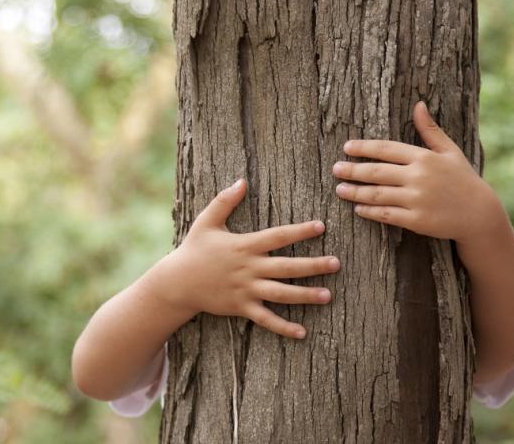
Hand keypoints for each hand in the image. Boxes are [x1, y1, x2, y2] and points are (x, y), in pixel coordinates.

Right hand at [158, 179, 339, 338]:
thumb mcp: (207, 222)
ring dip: (306, 295)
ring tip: (328, 295)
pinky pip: (266, 319)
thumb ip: (224, 201)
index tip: (321, 227)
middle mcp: (249, 268)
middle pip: (287, 266)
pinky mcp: (241, 307)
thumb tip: (241, 181)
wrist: (177, 282)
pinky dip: (283, 327)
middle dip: (313, 265)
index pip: (278, 236)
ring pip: (281, 293)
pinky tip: (302, 332)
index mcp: (245, 245)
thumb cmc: (193, 250)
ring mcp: (246, 290)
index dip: (300, 231)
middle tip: (336, 263)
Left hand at [332, 101, 504, 242]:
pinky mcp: (416, 220)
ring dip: (355, 192)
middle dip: (352, 170)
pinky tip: (358, 209)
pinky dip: (369, 211)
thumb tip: (418, 104)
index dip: (364, 148)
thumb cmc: (463, 179)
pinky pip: (386, 214)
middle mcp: (418, 177)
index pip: (386, 149)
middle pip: (376, 172)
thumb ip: (430, 130)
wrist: (479, 214)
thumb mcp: (450, 151)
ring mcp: (416, 199)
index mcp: (424, 157)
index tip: (347, 148)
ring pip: (377, 194)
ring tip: (339, 189)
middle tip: (335, 169)